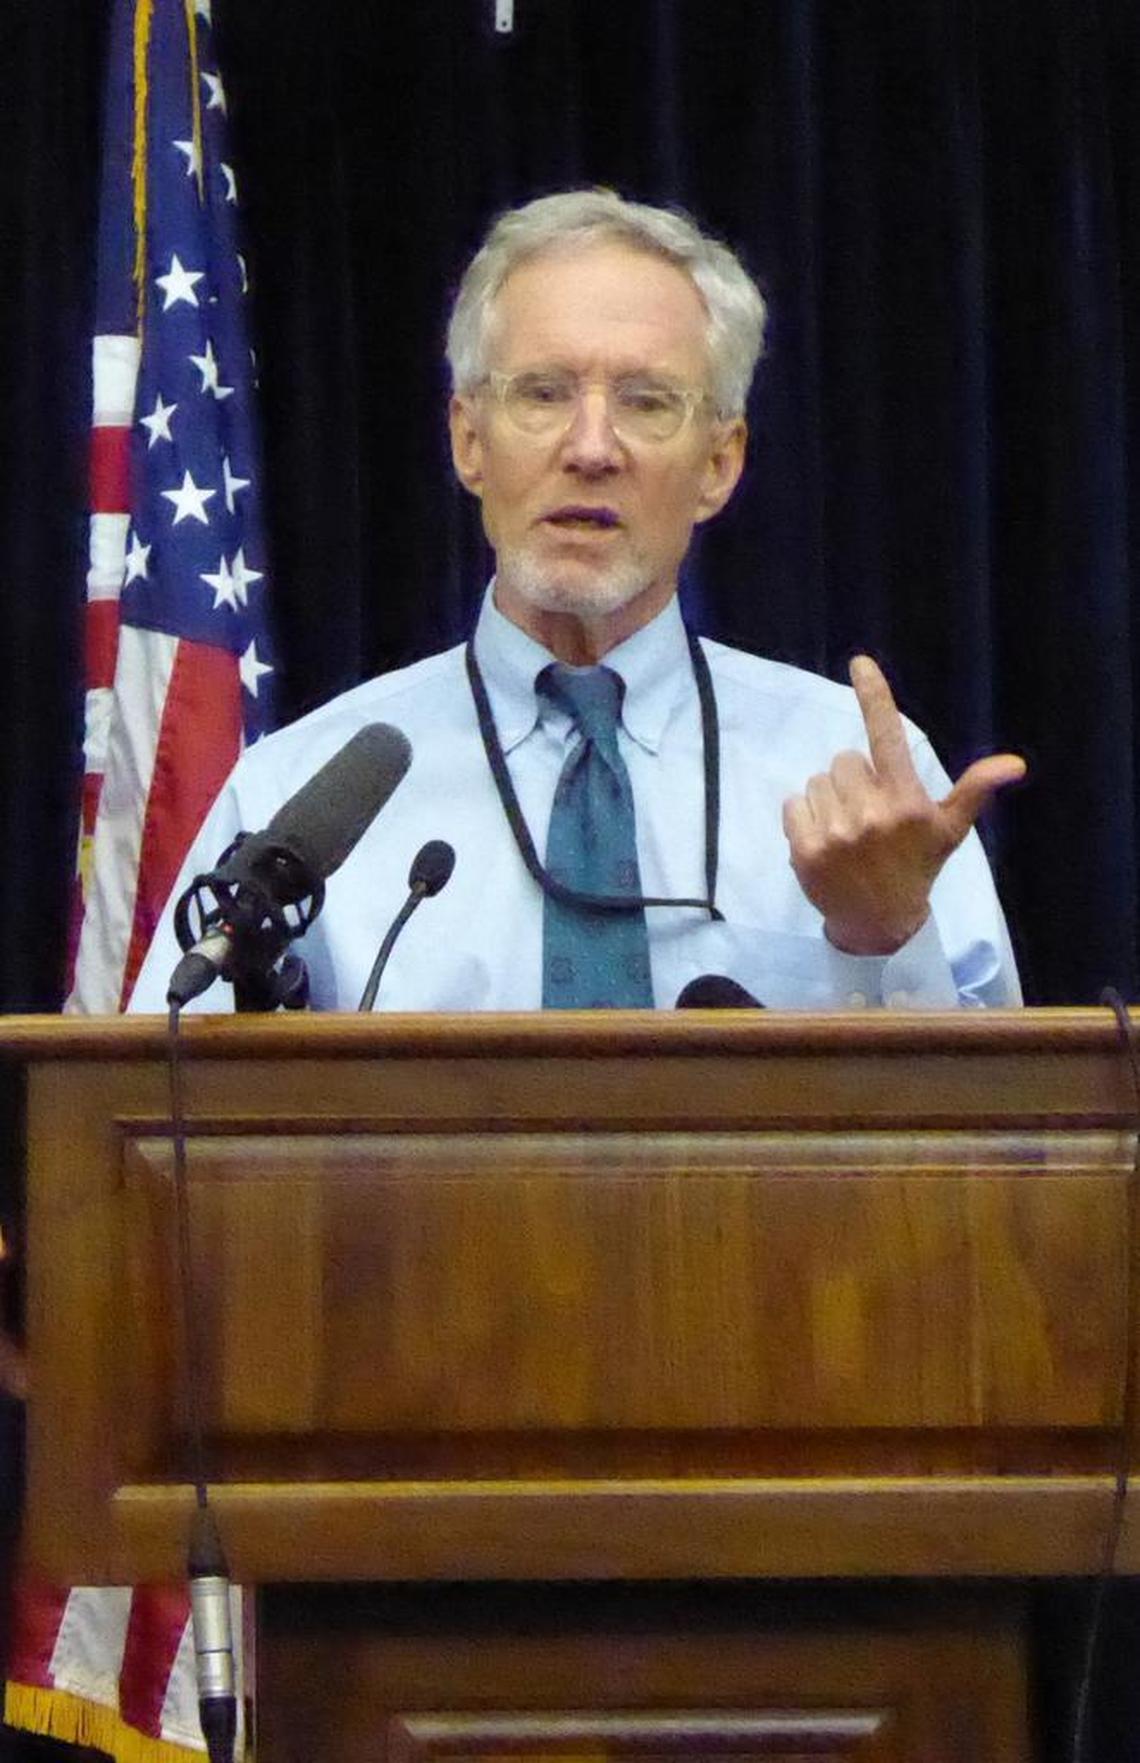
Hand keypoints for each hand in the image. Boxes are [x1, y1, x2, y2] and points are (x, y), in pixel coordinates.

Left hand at [782, 655, 1025, 955]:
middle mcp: (872, 813)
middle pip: (844, 759)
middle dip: (854, 779)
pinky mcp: (805, 850)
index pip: (888, 737)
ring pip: (818, 781)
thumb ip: (974, 791)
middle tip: (868, 813)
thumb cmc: (916, 867)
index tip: (859, 663)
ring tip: (847, 830)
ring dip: (829, 798)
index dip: (874, 696)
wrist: (880, 923)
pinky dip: (805, 816)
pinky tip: (825, 840)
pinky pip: (794, 804)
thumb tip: (1013, 764)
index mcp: (907, 801)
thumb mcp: (949, 830)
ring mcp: (837, 833)